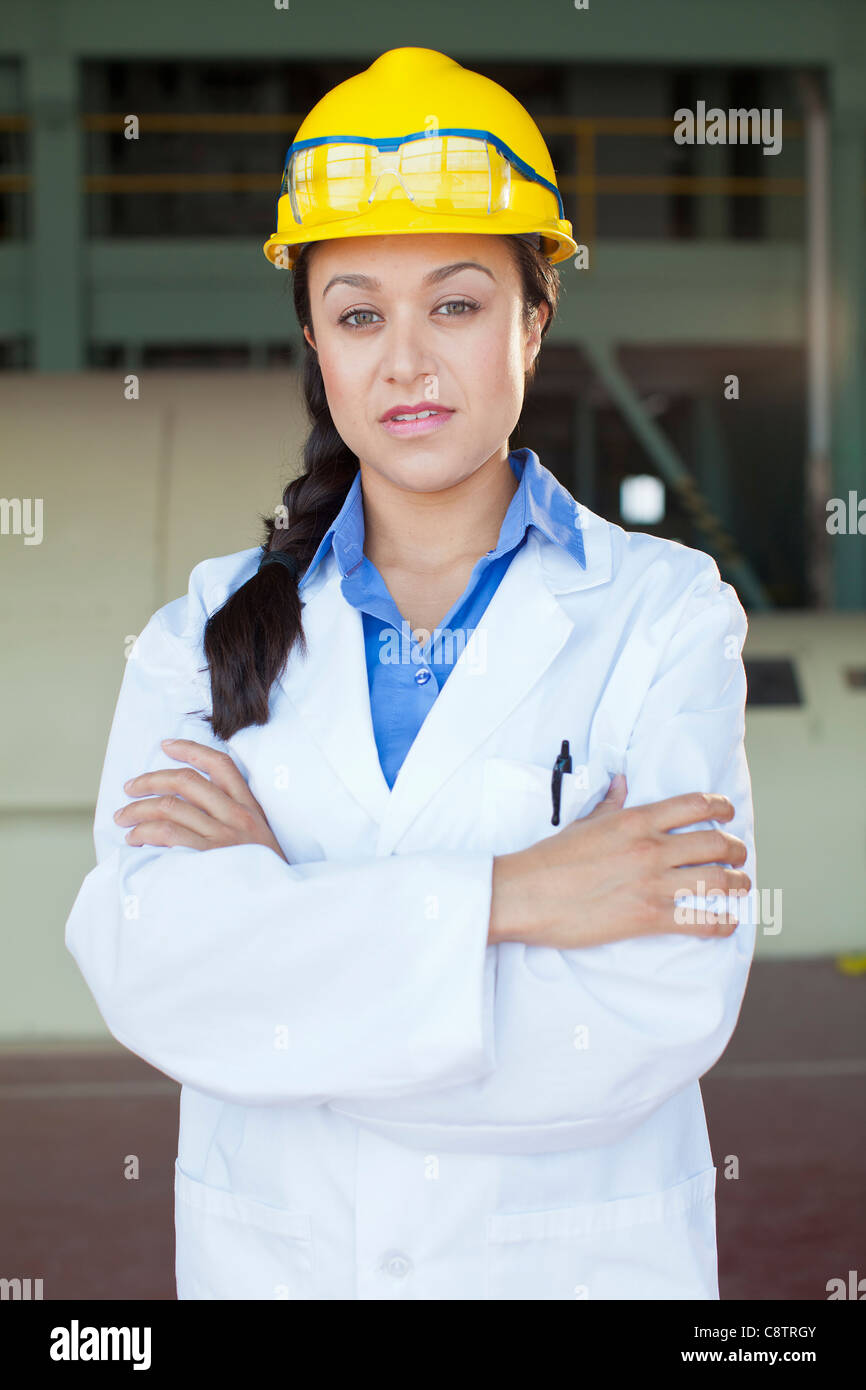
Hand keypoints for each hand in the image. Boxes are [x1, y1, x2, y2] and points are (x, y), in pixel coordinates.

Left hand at [113, 738, 287, 861]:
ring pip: (169, 807)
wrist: (277, 905)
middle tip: (130, 788)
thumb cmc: (262, 876)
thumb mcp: (258, 839)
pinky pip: (166, 834)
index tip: (166, 746)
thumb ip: (232, 820)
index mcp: (250, 808)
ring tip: (123, 819)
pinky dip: (143, 832)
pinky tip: (134, 839)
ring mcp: (222, 837)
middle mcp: (237, 817)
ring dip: (137, 810)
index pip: (220, 765)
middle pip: (186, 781)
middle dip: (150, 780)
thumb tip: (188, 807)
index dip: (190, 749)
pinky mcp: (207, 858)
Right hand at [488, 774, 750, 947]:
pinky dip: (722, 923)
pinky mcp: (648, 917)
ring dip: (737, 883)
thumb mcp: (584, 823)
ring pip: (716, 880)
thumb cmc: (551, 859)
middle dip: (736, 850)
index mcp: (635, 820)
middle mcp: (650, 848)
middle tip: (739, 856)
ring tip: (740, 885)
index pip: (694, 805)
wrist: (526, 894)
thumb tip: (621, 783)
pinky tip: (727, 923)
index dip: (721, 808)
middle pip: (714, 843)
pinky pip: (701, 921)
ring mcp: (652, 883)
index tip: (728, 814)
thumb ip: (610, 803)